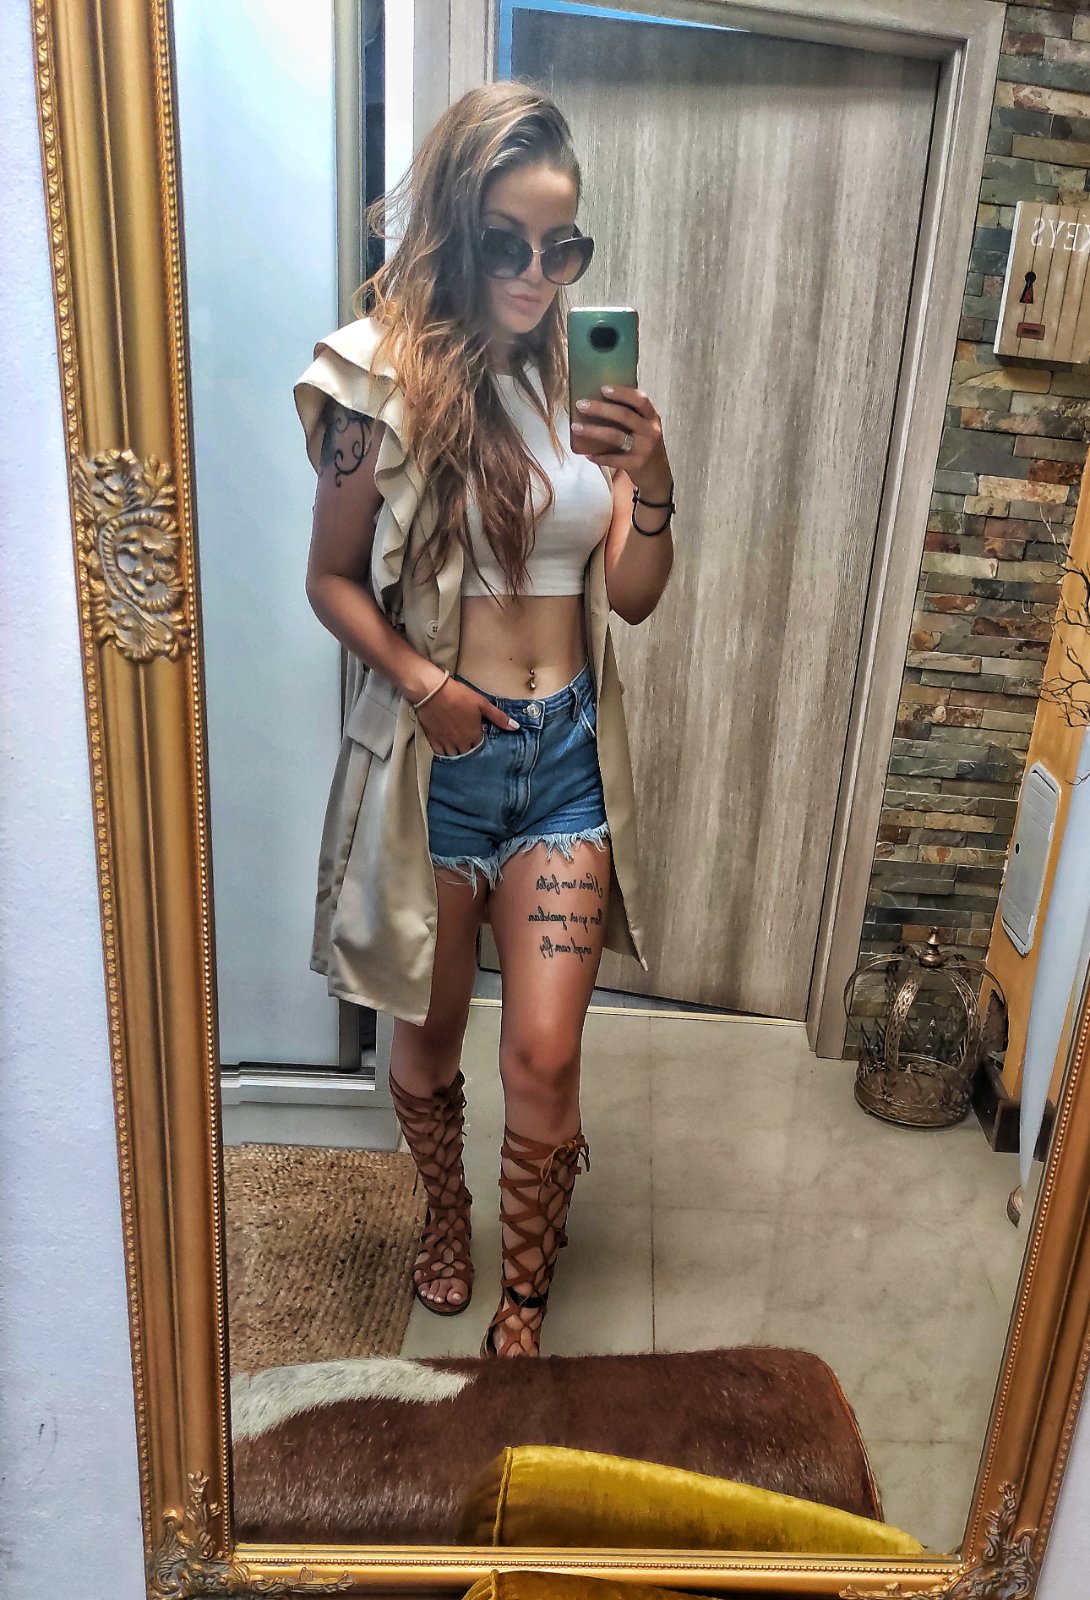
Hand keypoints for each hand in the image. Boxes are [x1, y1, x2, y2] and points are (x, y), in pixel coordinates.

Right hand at [417, 676, 518, 755]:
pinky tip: (446, 748)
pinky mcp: (433, 740)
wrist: (432, 692)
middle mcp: (461, 742)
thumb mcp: (482, 704)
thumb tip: (515, 727)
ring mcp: (446, 743)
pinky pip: (440, 753)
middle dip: (469, 749)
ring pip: (454, 756)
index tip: (479, 736)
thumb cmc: (458, 695)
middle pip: (468, 753)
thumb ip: (498, 717)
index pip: (481, 747)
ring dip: (458, 753)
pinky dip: (444, 753)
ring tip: (459, 746)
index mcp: (474, 735)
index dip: (480, 742)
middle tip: (469, 741)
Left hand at [570, 384, 672, 499]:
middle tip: (581, 405)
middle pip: (624, 415)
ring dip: (593, 430)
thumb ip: (631, 416)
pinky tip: (587, 454)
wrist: (657, 476)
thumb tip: (598, 401)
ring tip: (576, 427)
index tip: (603, 388)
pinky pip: (613, 459)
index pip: (640, 400)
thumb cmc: (645, 446)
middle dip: (600, 408)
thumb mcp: (645, 428)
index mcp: (652, 418)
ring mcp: (644, 449)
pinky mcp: (636, 465)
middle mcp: (650, 431)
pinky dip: (598, 456)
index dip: (622, 393)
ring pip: (615, 436)